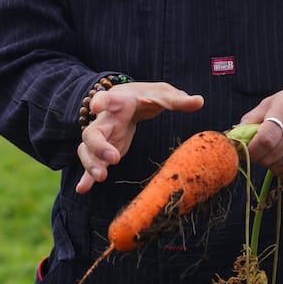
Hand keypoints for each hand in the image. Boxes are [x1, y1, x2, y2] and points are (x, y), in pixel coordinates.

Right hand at [76, 82, 204, 193]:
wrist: (129, 101)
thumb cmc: (145, 97)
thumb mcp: (161, 94)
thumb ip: (177, 100)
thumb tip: (200, 101)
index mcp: (119, 102)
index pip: (107, 99)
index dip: (101, 102)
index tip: (97, 106)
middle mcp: (105, 120)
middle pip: (92, 132)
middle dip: (98, 146)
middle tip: (113, 158)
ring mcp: (102, 137)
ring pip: (87, 150)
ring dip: (91, 164)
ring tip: (101, 177)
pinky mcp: (103, 152)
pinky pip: (91, 164)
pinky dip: (86, 177)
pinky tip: (82, 189)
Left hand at [239, 87, 282, 179]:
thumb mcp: (271, 103)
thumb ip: (251, 119)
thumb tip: (234, 137)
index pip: (266, 139)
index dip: (252, 149)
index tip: (246, 148)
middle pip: (271, 156)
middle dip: (258, 157)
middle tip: (258, 150)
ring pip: (280, 167)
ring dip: (270, 164)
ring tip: (272, 152)